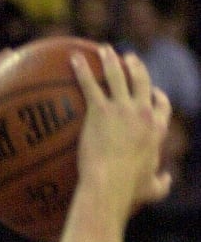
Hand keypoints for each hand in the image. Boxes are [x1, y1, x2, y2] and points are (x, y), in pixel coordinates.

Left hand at [72, 46, 171, 221]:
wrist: (110, 186)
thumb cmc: (129, 192)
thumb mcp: (152, 189)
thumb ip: (162, 183)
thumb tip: (167, 179)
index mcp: (157, 129)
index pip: (161, 106)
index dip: (157, 97)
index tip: (152, 92)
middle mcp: (142, 113)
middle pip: (142, 81)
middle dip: (136, 67)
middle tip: (129, 59)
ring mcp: (122, 109)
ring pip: (118, 75)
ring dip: (111, 59)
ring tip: (104, 49)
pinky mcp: (100, 111)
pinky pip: (90, 84)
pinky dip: (82, 69)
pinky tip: (74, 58)